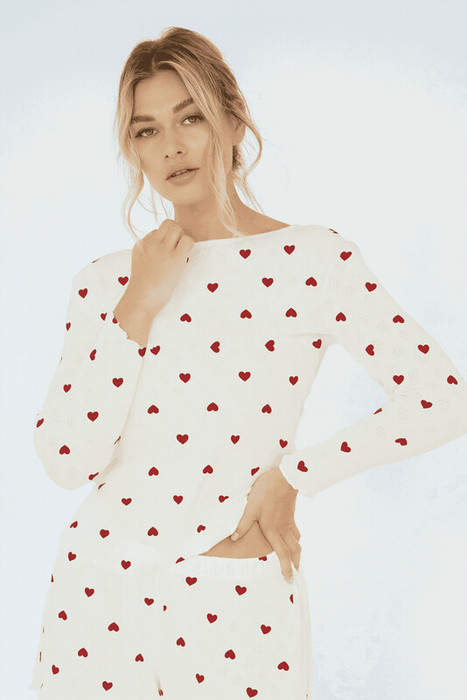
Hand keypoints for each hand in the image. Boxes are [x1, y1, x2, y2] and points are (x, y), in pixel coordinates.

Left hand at [230, 466, 300, 582]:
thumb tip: (233, 538)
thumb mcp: (250, 507)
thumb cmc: (266, 492)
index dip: (285, 568)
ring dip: (297, 553)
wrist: (285, 478)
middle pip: (293, 551)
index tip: (288, 579)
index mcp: (272, 531)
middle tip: (296, 575)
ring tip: (296, 559)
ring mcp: (289, 522)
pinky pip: (296, 531)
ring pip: (296, 542)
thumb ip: (243, 524)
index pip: (282, 554)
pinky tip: (294, 537)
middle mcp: (283, 529)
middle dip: (295, 564)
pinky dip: (296, 538)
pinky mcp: (291, 514)